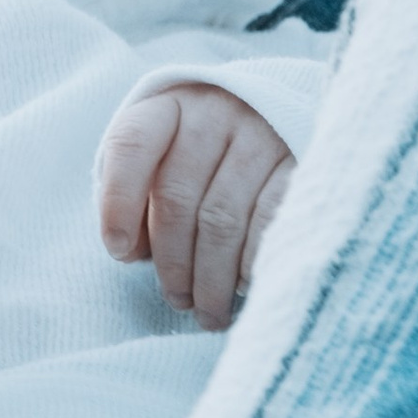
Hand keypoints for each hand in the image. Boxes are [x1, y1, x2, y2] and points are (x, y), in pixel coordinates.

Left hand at [98, 82, 293, 328]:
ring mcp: (259, 134)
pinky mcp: (298, 159)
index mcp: (168, 107)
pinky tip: (244, 286)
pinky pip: (268, 221)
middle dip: (172, 261)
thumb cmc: (204, 153)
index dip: (118, 202)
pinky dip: (251, 263)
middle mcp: (213, 113)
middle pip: (177, 196)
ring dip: (211, 276)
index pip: (132, 146)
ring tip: (208, 309)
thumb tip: (135, 253)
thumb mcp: (165, 158)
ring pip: (222, 218)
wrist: (276, 116)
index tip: (119, 252)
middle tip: (177, 300)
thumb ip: (142, 199)